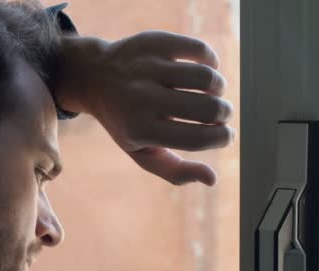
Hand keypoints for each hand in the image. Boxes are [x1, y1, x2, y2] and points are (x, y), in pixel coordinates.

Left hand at [54, 32, 234, 185]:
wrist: (93, 78)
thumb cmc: (126, 122)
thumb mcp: (141, 151)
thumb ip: (174, 171)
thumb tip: (212, 179)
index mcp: (140, 130)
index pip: (199, 138)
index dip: (222, 138)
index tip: (225, 135)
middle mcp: (142, 98)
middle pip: (208, 108)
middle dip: (224, 113)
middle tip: (220, 114)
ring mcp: (147, 68)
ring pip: (207, 77)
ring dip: (219, 88)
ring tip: (212, 92)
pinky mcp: (153, 42)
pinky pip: (200, 50)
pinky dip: (211, 61)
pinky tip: (205, 69)